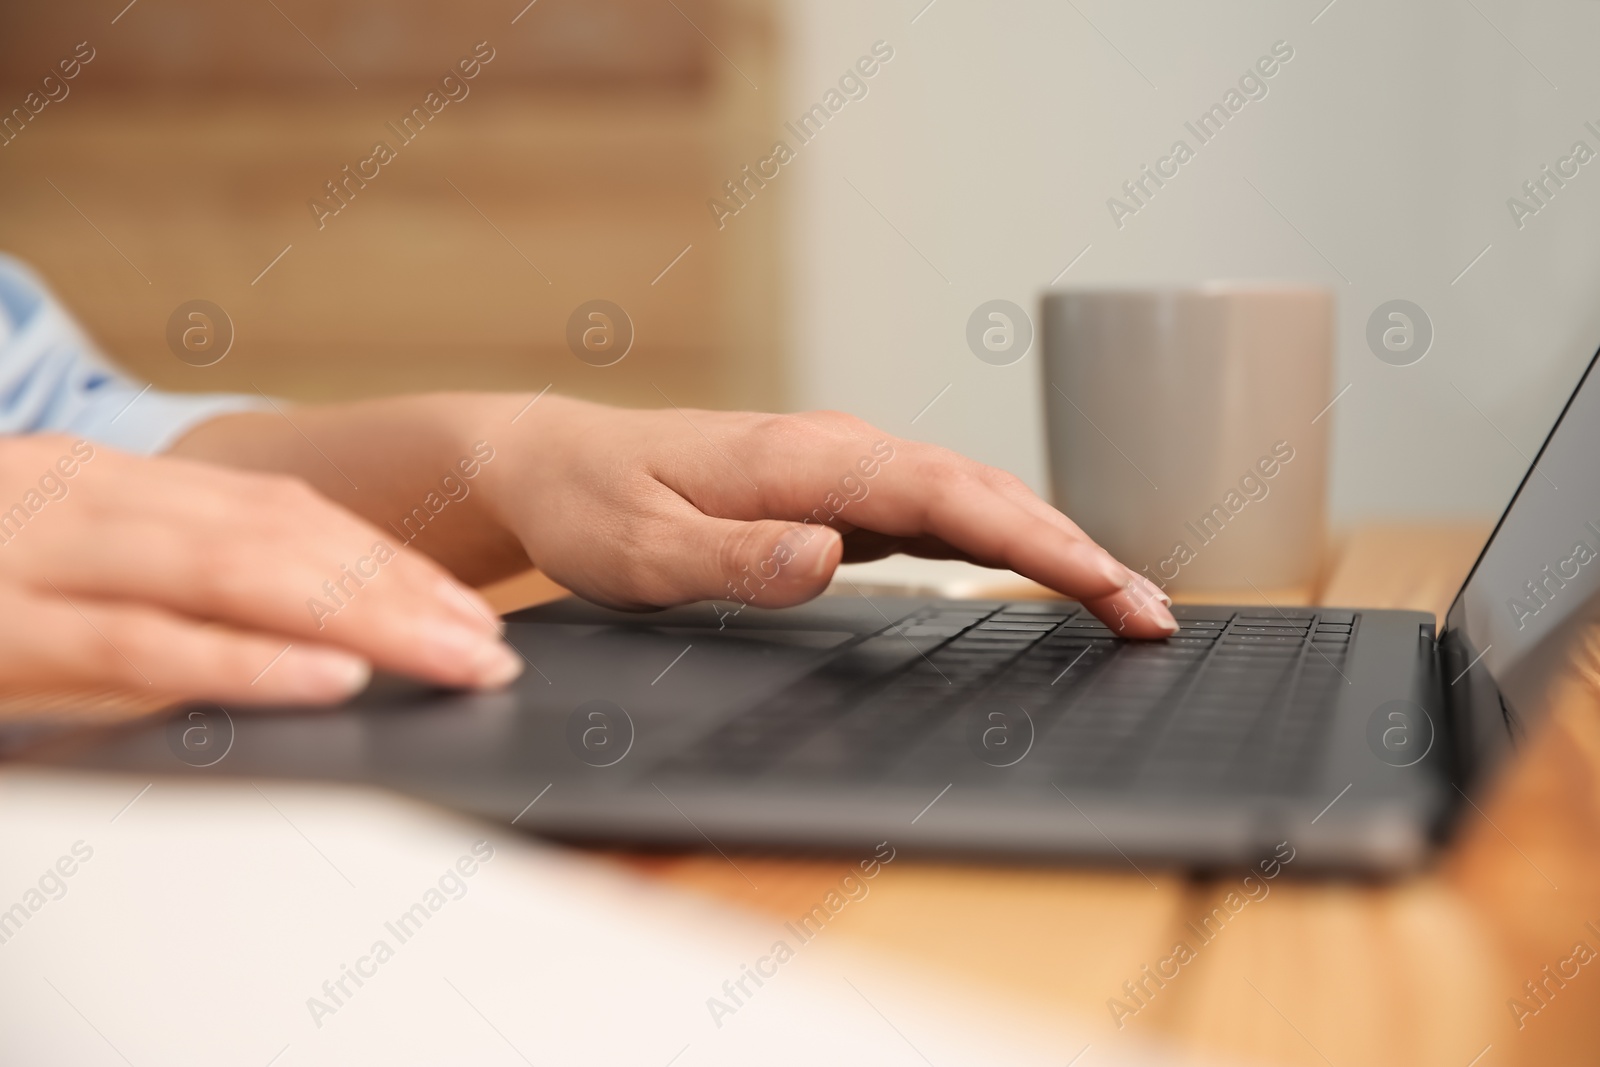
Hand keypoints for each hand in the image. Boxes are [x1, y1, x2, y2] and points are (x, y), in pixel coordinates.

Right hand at [0, 435, 520, 705]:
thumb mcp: (50, 559)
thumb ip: (151, 575)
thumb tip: (280, 629)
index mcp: (105, 481)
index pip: (277, 511)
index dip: (384, 560)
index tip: (463, 608)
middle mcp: (86, 500)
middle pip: (280, 536)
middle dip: (401, 592)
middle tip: (488, 649)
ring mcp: (45, 560)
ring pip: (238, 576)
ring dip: (364, 621)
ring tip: (453, 659)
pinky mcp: (9, 631)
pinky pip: (148, 645)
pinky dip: (251, 661)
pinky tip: (332, 679)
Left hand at [481, 398, 1177, 636]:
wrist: (554, 461)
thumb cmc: (592, 506)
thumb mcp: (640, 552)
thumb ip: (734, 558)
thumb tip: (833, 554)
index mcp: (805, 462)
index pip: (951, 496)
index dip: (1039, 543)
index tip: (1110, 589)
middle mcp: (839, 452)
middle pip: (985, 491)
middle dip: (1076, 550)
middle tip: (1152, 615)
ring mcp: (842, 468)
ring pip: (972, 496)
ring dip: (1051, 543)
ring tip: (1122, 600)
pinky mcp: (836, 490)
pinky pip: (939, 510)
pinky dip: (1001, 539)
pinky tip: (1034, 569)